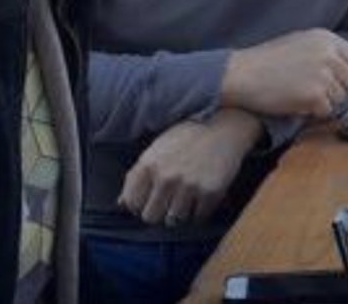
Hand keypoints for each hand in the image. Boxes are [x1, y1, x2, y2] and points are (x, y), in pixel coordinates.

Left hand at [118, 108, 263, 227]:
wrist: (224, 127)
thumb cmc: (187, 137)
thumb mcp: (156, 149)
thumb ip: (137, 176)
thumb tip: (122, 205)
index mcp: (149, 165)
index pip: (131, 203)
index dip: (139, 204)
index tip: (148, 200)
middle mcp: (166, 177)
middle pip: (150, 217)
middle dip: (158, 212)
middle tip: (168, 202)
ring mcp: (189, 186)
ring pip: (173, 220)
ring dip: (179, 212)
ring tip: (186, 196)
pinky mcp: (210, 192)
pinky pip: (198, 217)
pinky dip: (199, 210)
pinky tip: (201, 194)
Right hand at [220, 28, 347, 116]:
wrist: (241, 74)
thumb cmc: (265, 61)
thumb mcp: (298, 43)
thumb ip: (322, 51)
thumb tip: (344, 67)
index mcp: (326, 38)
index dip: (342, 73)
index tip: (330, 80)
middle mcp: (329, 53)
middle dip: (335, 90)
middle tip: (313, 93)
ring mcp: (324, 74)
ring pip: (340, 98)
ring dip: (323, 102)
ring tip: (299, 96)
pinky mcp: (316, 94)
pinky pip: (326, 111)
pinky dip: (312, 112)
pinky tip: (295, 104)